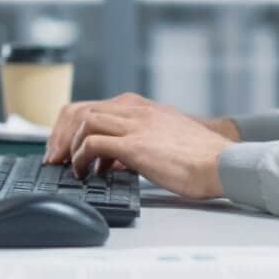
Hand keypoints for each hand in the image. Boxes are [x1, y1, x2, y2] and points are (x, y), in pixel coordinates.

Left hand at [43, 92, 233, 199]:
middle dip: (61, 135)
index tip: (63, 148)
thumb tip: (112, 158)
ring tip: (70, 167)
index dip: (70, 127)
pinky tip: (85, 172)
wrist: (223, 163)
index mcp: (141, 107)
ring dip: (69, 145)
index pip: (91, 107)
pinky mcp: (136, 145)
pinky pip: (95, 143)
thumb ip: (138, 140)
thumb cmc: (199, 157)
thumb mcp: (164, 137)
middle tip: (56, 158)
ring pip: (84, 121)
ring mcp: (136, 125)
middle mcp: (135, 110)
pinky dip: (82, 157)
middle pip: (80, 110)